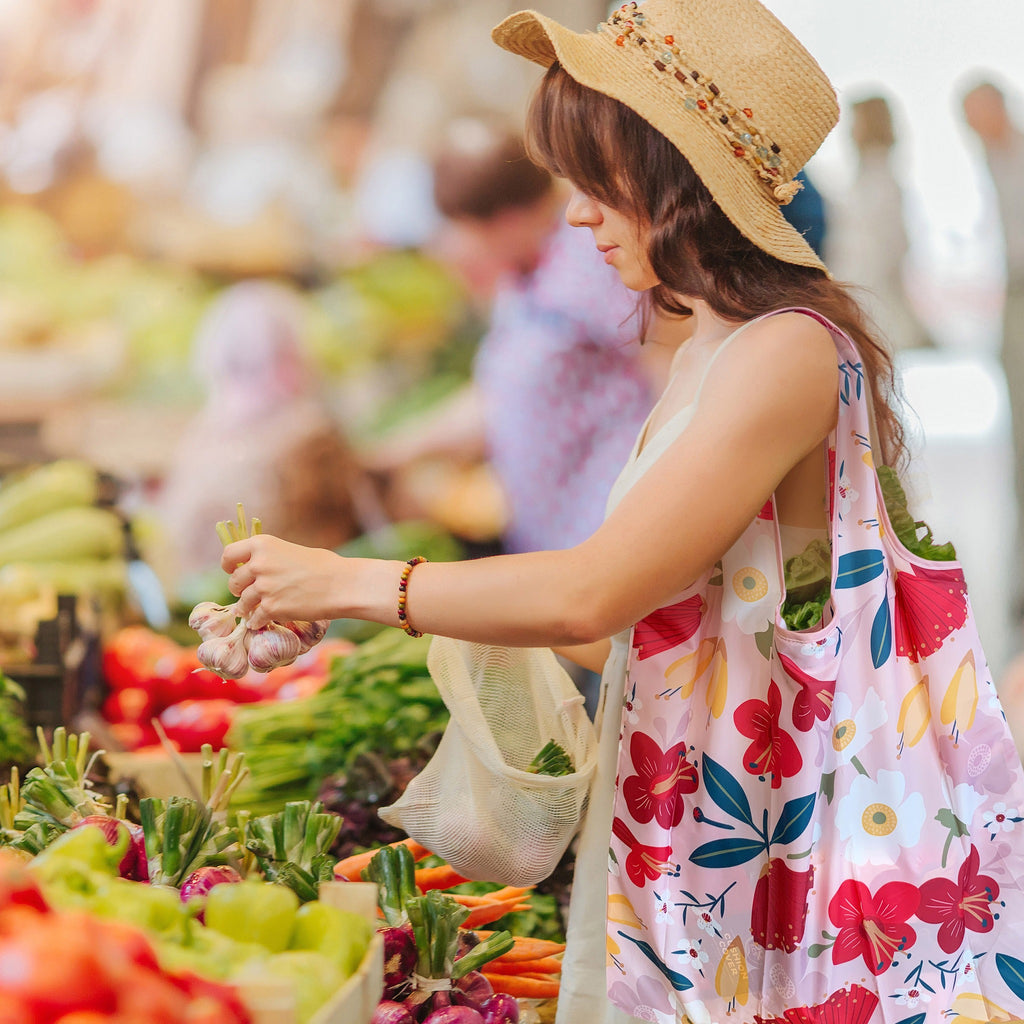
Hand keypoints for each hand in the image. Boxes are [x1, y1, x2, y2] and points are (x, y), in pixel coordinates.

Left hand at [221, 534, 345, 629]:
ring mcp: (263, 587)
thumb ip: (268, 558)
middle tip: (253, 594)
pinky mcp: (271, 608)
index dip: (229, 565)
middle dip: (241, 590)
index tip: (233, 571)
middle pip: (234, 582)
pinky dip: (258, 621)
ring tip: (259, 609)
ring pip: (243, 603)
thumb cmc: (323, 566)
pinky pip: (254, 618)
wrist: (341, 584)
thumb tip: (252, 569)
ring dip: (249, 608)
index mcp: (262, 544)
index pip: (229, 554)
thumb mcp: (290, 550)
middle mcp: (259, 564)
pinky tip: (265, 620)